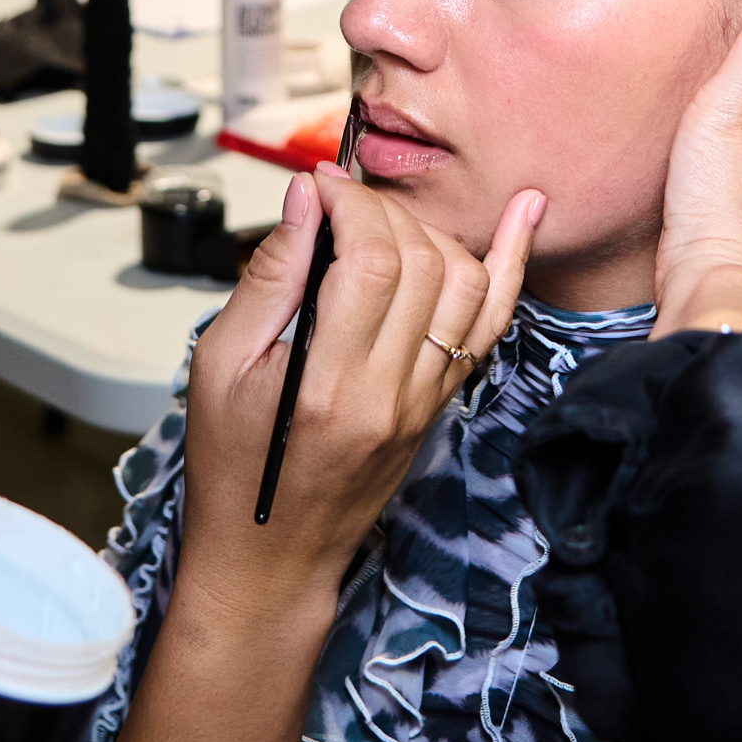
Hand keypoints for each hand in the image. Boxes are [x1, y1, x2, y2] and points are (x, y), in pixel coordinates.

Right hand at [181, 165, 542, 608]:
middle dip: (381, 208)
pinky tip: (523, 214)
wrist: (271, 556)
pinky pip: (491, 322)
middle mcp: (391, 394)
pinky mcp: (442, 404)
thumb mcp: (218, 367)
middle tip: (339, 198)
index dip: (349, 203)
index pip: (368, 260)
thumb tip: (305, 199)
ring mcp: (426, 400)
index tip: (318, 184)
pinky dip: (509, 263)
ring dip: (429, 229)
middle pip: (420, 262)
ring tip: (380, 217)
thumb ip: (268, 278)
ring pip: (465, 282)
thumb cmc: (236, 470)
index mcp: (329, 387)